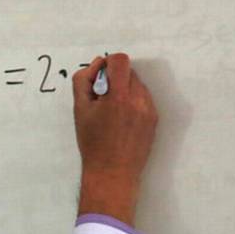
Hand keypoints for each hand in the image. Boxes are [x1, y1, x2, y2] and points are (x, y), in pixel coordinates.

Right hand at [72, 53, 157, 226]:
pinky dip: (132, 102)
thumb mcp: (80, 111)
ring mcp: (149, 109)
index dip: (107, 63)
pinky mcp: (154, 118)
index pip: (119, 60)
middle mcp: (138, 100)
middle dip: (114, 79)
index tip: (100, 77)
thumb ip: (83, 82)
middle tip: (102, 98)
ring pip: (137, 84)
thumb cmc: (92, 144)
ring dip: (124, 90)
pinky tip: (122, 120)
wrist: (112, 172)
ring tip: (112, 112)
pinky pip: (143, 99)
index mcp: (118, 97)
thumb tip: (96, 65)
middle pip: (129, 71)